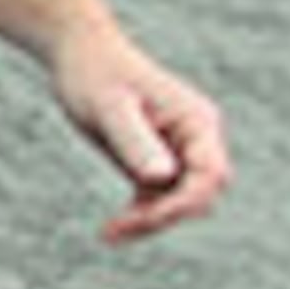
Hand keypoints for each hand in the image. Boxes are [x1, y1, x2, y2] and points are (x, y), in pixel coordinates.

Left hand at [42, 23, 231, 242]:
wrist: (79, 55)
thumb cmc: (93, 74)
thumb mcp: (109, 109)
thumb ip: (135, 141)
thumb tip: (163, 177)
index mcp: (197, 121)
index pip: (211, 174)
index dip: (184, 202)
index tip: (145, 217)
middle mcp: (196, 138)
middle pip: (200, 195)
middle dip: (165, 215)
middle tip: (118, 228)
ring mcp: (179, 151)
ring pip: (180, 203)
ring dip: (150, 221)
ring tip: (109, 234)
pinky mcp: (157, 160)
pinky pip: (160, 199)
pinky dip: (141, 215)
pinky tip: (111, 229)